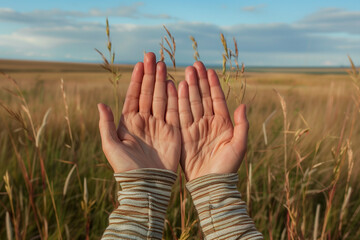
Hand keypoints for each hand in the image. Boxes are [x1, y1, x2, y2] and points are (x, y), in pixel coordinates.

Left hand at [98, 53, 180, 172]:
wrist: (146, 185)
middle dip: (150, 74)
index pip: (134, 96)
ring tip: (163, 64)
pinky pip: (173, 111)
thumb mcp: (111, 146)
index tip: (139, 64)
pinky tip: (173, 84)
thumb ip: (106, 125)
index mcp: (129, 122)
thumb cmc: (125, 168)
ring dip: (161, 81)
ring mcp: (159, 125)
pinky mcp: (172, 132)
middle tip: (152, 56)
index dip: (137, 80)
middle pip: (148, 92)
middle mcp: (144, 120)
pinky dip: (173, 98)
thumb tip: (101, 104)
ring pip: (160, 98)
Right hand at [178, 62, 248, 180]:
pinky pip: (180, 116)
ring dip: (188, 88)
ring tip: (186, 73)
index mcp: (223, 124)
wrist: (211, 184)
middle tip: (194, 65)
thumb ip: (242, 125)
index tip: (209, 70)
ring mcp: (195, 128)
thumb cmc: (228, 167)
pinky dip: (178, 103)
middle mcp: (208, 123)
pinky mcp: (183, 135)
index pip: (217, 99)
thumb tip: (243, 104)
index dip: (213, 85)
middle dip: (199, 81)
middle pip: (202, 97)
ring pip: (191, 103)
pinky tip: (176, 89)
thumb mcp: (239, 146)